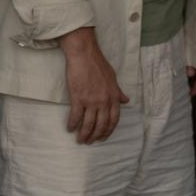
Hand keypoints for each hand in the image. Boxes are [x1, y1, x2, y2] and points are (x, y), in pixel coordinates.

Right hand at [59, 28, 127, 143]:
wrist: (84, 54)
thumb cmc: (98, 64)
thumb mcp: (113, 78)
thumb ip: (118, 92)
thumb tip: (126, 101)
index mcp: (113, 97)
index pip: (113, 120)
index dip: (108, 131)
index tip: (103, 137)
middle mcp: (104, 101)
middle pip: (101, 125)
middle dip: (95, 136)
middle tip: (90, 141)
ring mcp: (91, 101)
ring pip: (88, 124)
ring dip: (84, 135)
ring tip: (80, 140)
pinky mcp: (78, 98)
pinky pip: (75, 116)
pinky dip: (72, 124)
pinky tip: (69, 129)